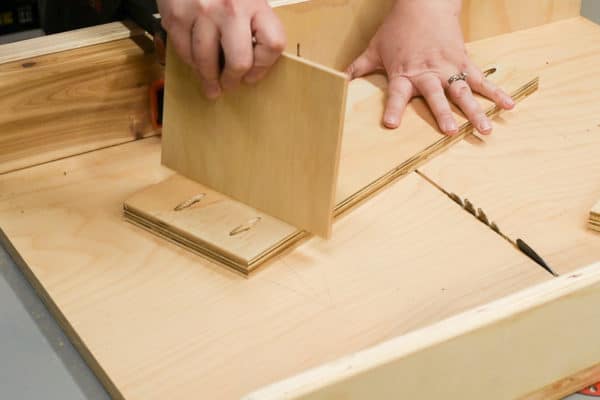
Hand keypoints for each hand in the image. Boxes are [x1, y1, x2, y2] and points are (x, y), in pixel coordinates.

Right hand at [157, 0, 285, 98]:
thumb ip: (254, 25)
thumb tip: (251, 65)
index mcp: (255, 3)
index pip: (272, 45)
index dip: (263, 67)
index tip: (253, 75)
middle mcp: (231, 8)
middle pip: (239, 62)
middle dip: (232, 80)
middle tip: (228, 85)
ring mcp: (202, 12)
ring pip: (206, 63)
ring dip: (208, 78)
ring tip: (209, 84)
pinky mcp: (176, 16)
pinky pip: (184, 52)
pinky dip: (189, 61)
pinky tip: (194, 61)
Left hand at [347, 0, 514, 134]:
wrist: (424, 4)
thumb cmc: (397, 30)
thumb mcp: (374, 49)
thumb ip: (357, 69)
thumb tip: (338, 81)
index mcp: (404, 73)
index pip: (397, 94)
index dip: (394, 108)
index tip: (391, 124)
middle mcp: (428, 73)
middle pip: (436, 96)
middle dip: (443, 114)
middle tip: (449, 131)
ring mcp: (449, 69)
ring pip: (463, 92)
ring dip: (475, 111)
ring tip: (485, 129)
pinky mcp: (464, 63)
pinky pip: (481, 80)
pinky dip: (496, 92)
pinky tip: (508, 106)